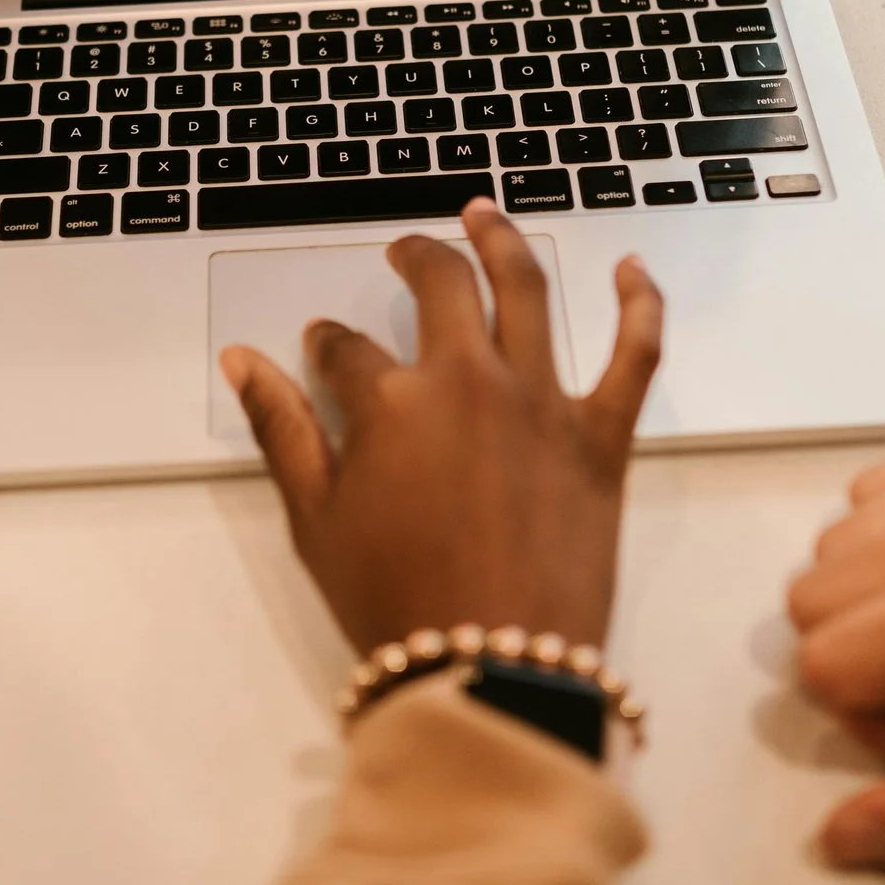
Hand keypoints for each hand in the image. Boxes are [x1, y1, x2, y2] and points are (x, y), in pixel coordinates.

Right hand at [221, 200, 662, 653]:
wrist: (493, 671)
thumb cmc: (395, 604)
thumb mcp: (316, 522)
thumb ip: (281, 430)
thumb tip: (243, 361)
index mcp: (393, 404)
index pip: (347, 349)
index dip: (327, 343)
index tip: (321, 347)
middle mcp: (469, 382)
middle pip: (441, 287)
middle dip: (416, 256)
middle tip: (404, 248)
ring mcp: (542, 403)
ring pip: (527, 289)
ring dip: (504, 239)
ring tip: (486, 214)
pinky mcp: (602, 436)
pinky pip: (636, 354)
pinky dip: (640, 304)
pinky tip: (633, 268)